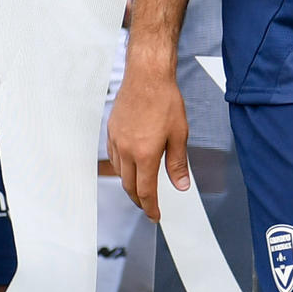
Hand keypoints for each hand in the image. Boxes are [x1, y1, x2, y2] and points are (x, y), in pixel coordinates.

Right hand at [107, 41, 189, 220]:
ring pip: (119, 173)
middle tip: (150, 206)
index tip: (155, 215)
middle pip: (129, 186)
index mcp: (145, 154)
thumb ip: (178, 163)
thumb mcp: (180, 134)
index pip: (145, 191)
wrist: (147, 76)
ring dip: (130, 184)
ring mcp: (116, 141)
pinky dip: (122, 168)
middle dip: (140, 200)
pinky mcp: (111, 131)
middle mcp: (126, 150)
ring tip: (142, 187)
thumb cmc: (165, 101)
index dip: (151, 207)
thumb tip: (181, 185)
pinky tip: (132, 165)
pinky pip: (114, 158)